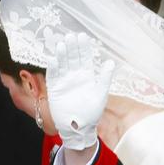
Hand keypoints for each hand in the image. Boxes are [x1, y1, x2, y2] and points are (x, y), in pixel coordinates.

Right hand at [46, 33, 114, 150]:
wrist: (79, 128)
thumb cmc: (91, 112)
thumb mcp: (100, 94)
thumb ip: (104, 78)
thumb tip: (110, 62)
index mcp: (86, 75)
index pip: (84, 57)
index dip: (83, 47)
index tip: (82, 36)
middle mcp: (74, 76)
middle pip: (72, 58)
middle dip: (71, 47)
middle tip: (70, 37)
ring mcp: (64, 82)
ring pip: (62, 64)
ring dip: (61, 55)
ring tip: (62, 45)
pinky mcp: (55, 89)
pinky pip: (53, 77)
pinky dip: (53, 69)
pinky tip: (53, 60)